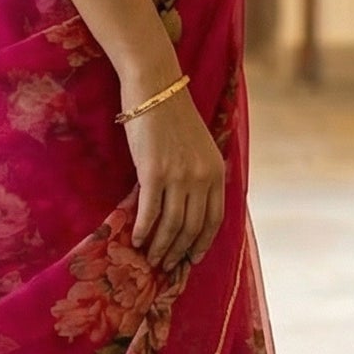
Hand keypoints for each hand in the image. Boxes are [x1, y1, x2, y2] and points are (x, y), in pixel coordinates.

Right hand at [122, 83, 225, 271]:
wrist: (155, 88)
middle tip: (166, 265)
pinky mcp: (154, 172)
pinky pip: (150, 212)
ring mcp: (179, 175)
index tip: (192, 258)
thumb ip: (201, 175)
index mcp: (217, 171)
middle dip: (179, 251)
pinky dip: (144, 230)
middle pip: (192, 227)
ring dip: (161, 246)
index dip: (202, 243)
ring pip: (172, 225)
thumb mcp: (199, 147)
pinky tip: (136, 240)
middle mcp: (202, 177)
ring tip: (151, 258)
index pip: (215, 219)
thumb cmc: (172, 117)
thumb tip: (190, 207)